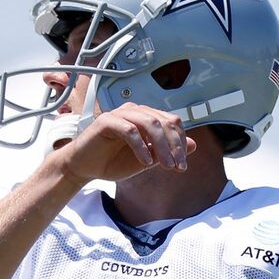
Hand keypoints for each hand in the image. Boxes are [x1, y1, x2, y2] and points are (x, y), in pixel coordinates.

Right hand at [52, 103, 191, 185]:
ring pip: (149, 123)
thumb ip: (167, 151)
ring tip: (165, 166)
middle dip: (174, 145)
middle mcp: (135, 111)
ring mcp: (120, 114)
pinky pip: (129, 130)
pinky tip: (145, 162)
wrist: (84, 167)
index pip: (172, 122)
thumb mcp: (146, 159)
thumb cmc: (112, 161)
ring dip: (161, 146)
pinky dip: (140, 147)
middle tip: (177, 167)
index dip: (181, 143)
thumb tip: (193, 145)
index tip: (183, 165)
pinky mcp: (106, 121)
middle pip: (164, 121)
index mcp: (146, 117)